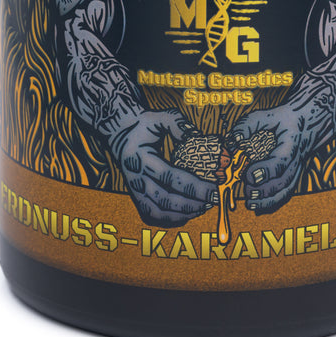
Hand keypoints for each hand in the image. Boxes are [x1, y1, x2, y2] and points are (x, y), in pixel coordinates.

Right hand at [112, 110, 216, 226]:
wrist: (121, 135)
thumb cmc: (145, 125)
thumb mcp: (159, 117)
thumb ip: (178, 124)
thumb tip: (198, 137)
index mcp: (140, 157)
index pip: (169, 176)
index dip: (194, 186)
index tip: (214, 188)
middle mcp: (135, 177)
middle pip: (164, 199)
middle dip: (192, 203)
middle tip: (213, 200)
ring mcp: (134, 190)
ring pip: (157, 211)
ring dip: (182, 213)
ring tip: (204, 207)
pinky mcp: (136, 198)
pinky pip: (152, 215)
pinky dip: (170, 219)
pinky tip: (188, 213)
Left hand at [230, 105, 309, 213]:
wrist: (301, 124)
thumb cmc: (277, 120)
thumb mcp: (261, 117)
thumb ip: (245, 128)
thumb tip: (231, 143)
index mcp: (290, 144)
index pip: (281, 162)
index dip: (266, 171)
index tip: (249, 175)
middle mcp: (295, 161)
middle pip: (284, 181)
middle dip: (265, 190)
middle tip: (247, 191)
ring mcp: (295, 171)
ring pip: (285, 191)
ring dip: (268, 201)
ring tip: (250, 204)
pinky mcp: (291, 177)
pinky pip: (284, 194)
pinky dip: (272, 204)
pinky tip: (257, 208)